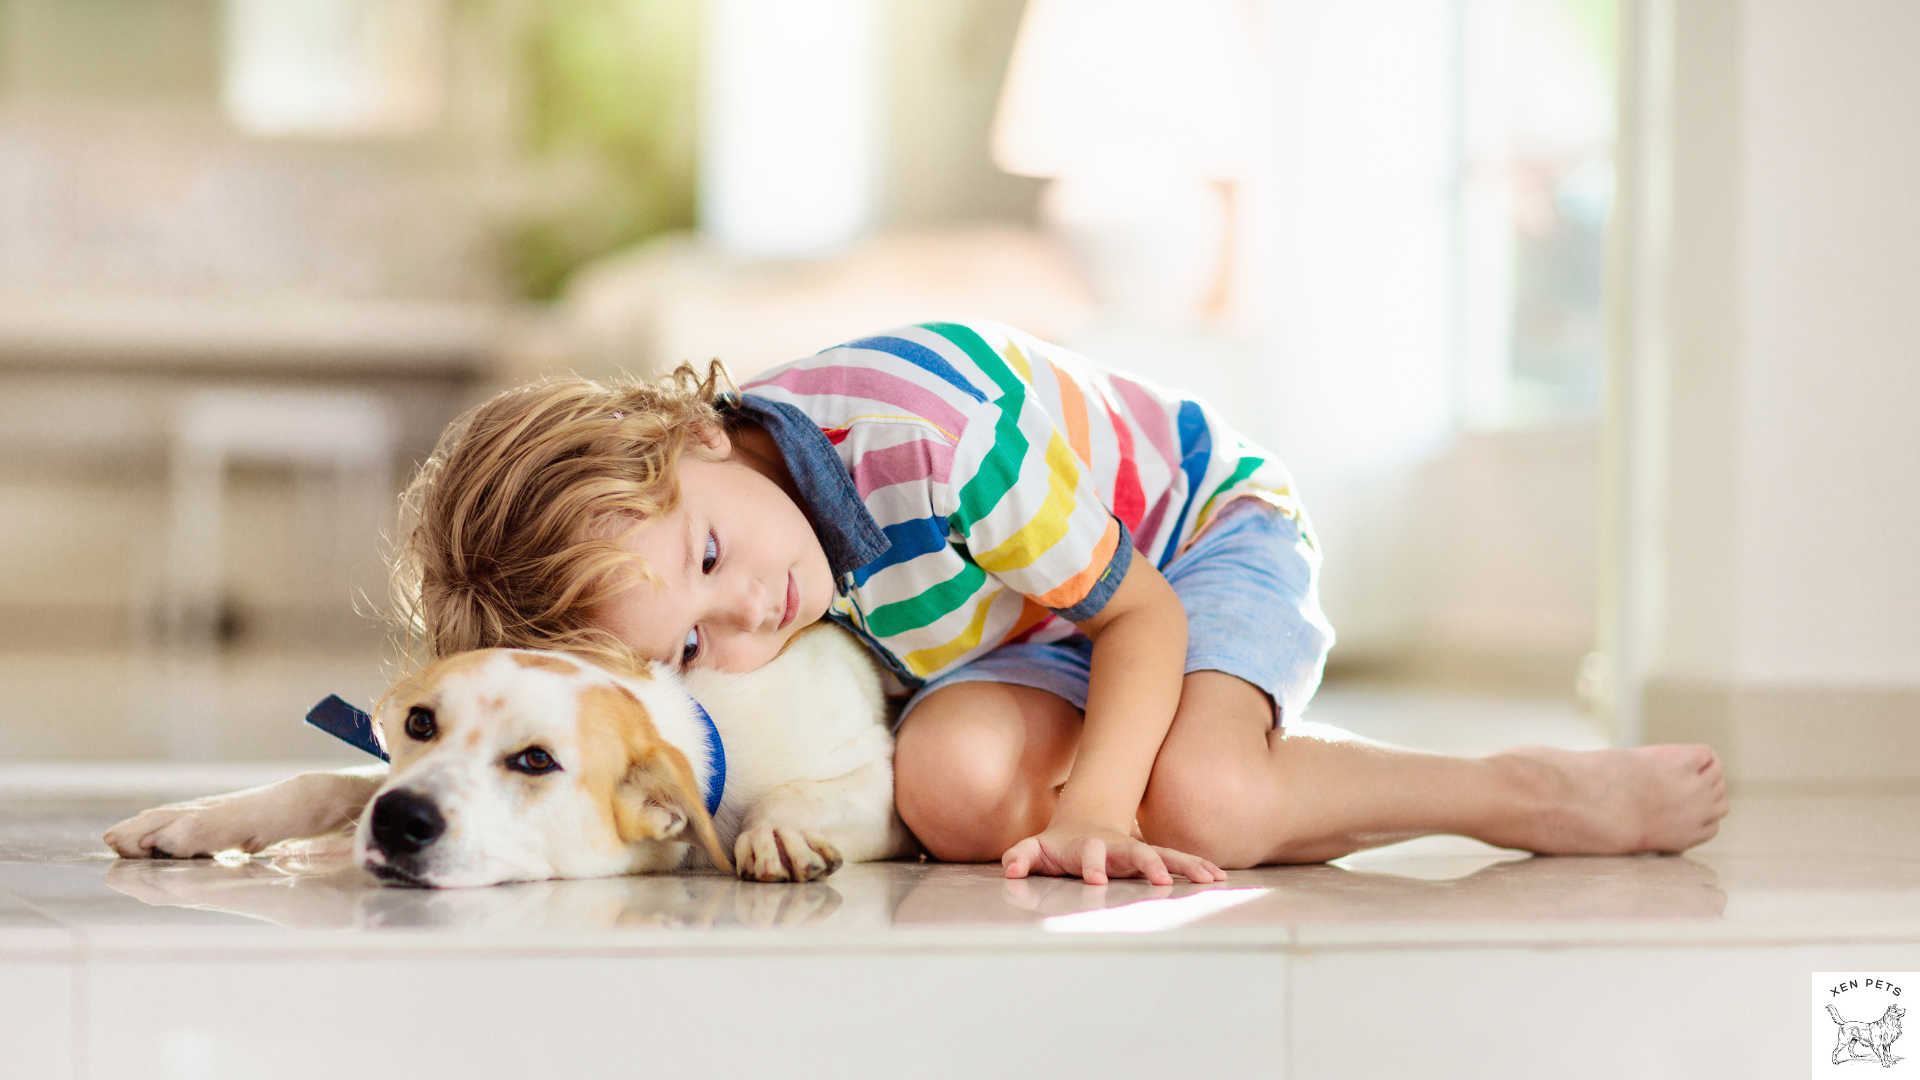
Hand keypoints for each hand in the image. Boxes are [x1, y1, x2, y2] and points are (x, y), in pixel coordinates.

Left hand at [1001, 820, 1224, 885]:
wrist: (1082, 824)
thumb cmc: (1057, 846)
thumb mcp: (1033, 849)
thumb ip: (1020, 857)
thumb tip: (1010, 871)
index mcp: (1088, 846)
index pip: (1090, 854)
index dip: (1092, 865)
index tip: (1096, 880)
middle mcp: (1117, 847)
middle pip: (1135, 852)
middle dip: (1147, 864)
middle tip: (1160, 880)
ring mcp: (1136, 851)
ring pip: (1164, 855)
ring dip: (1183, 866)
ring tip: (1208, 878)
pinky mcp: (1152, 859)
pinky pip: (1177, 861)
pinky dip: (1196, 867)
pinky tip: (1217, 877)